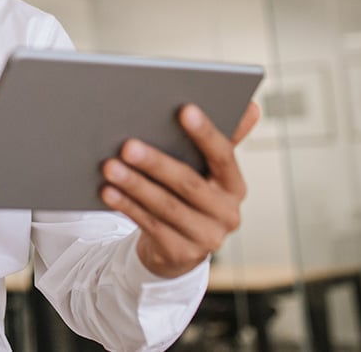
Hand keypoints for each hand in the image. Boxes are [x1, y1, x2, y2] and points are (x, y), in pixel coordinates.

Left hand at [99, 100, 261, 278]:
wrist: (177, 248)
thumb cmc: (188, 195)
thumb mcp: (206, 170)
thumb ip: (222, 140)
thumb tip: (252, 107)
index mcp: (234, 186)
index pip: (224, 156)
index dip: (205, 133)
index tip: (184, 109)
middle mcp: (227, 214)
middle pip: (188, 183)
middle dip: (156, 163)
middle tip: (127, 145)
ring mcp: (206, 237)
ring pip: (166, 206)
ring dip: (135, 185)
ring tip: (109, 166)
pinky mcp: (181, 253)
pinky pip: (150, 225)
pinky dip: (127, 206)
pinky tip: (107, 191)